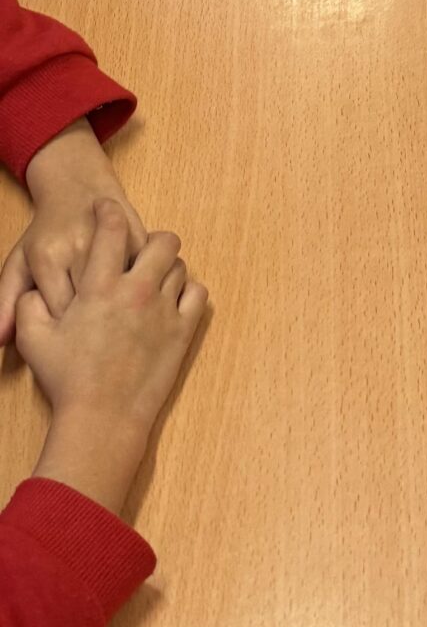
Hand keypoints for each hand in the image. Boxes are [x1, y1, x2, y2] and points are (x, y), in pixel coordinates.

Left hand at [0, 120, 144, 347]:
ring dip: (121, 311)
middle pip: (92, 304)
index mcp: (47, 258)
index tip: (72, 343)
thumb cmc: (48, 233)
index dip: (67, 334)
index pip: (58, 311)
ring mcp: (112, 241)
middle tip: (99, 339)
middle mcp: (78, 248)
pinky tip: (135, 301)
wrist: (77, 185)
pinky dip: (140, 291)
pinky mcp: (138, 237)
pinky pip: (144, 274)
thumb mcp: (20, 264)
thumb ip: (8, 303)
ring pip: (122, 291)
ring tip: (118, 323)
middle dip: (96, 326)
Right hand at [19, 209, 205, 517]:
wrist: (103, 417)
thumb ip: (28, 307)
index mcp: (99, 287)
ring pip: (180, 267)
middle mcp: (137, 291)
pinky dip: (188, 291)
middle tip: (142, 250)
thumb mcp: (35, 340)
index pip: (111, 230)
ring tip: (153, 279)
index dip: (108, 212)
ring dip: (168, 268)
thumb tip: (33, 293)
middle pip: (162, 241)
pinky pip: (198, 293)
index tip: (107, 210)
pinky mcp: (183, 331)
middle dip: (153, 239)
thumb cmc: (67, 380)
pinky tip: (172, 300)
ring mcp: (164, 310)